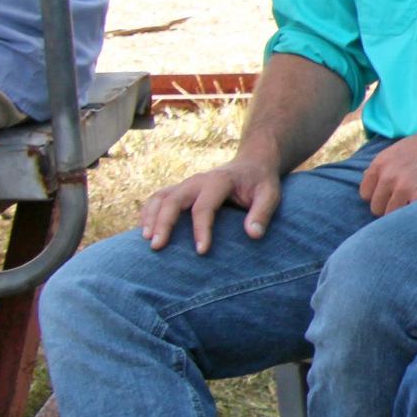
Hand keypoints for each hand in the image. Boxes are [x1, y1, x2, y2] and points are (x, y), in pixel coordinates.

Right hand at [140, 156, 282, 252]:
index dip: (202, 229)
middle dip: (163, 223)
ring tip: (146, 240)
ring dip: (150, 217)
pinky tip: (145, 232)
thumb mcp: (270, 194)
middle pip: (173, 200)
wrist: (252, 164)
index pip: (204, 206)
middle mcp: (198, 181)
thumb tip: (253, 235)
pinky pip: (157, 199)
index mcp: (219, 181)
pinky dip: (148, 213)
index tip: (201, 251)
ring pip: (160, 197)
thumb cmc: (261, 183)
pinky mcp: (180, 189)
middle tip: (157, 247)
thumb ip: (263, 213)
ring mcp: (186, 184)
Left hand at [359, 125, 416, 215]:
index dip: (378, 196)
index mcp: (380, 163)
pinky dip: (414, 214)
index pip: (365, 194)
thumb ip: (382, 167)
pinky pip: (408, 215)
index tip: (390, 195)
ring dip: (402, 212)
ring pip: (391, 214)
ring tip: (415, 203)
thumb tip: (366, 182)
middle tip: (405, 201)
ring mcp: (404, 187)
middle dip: (389, 206)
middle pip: (376, 207)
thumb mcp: (397, 150)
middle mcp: (388, 176)